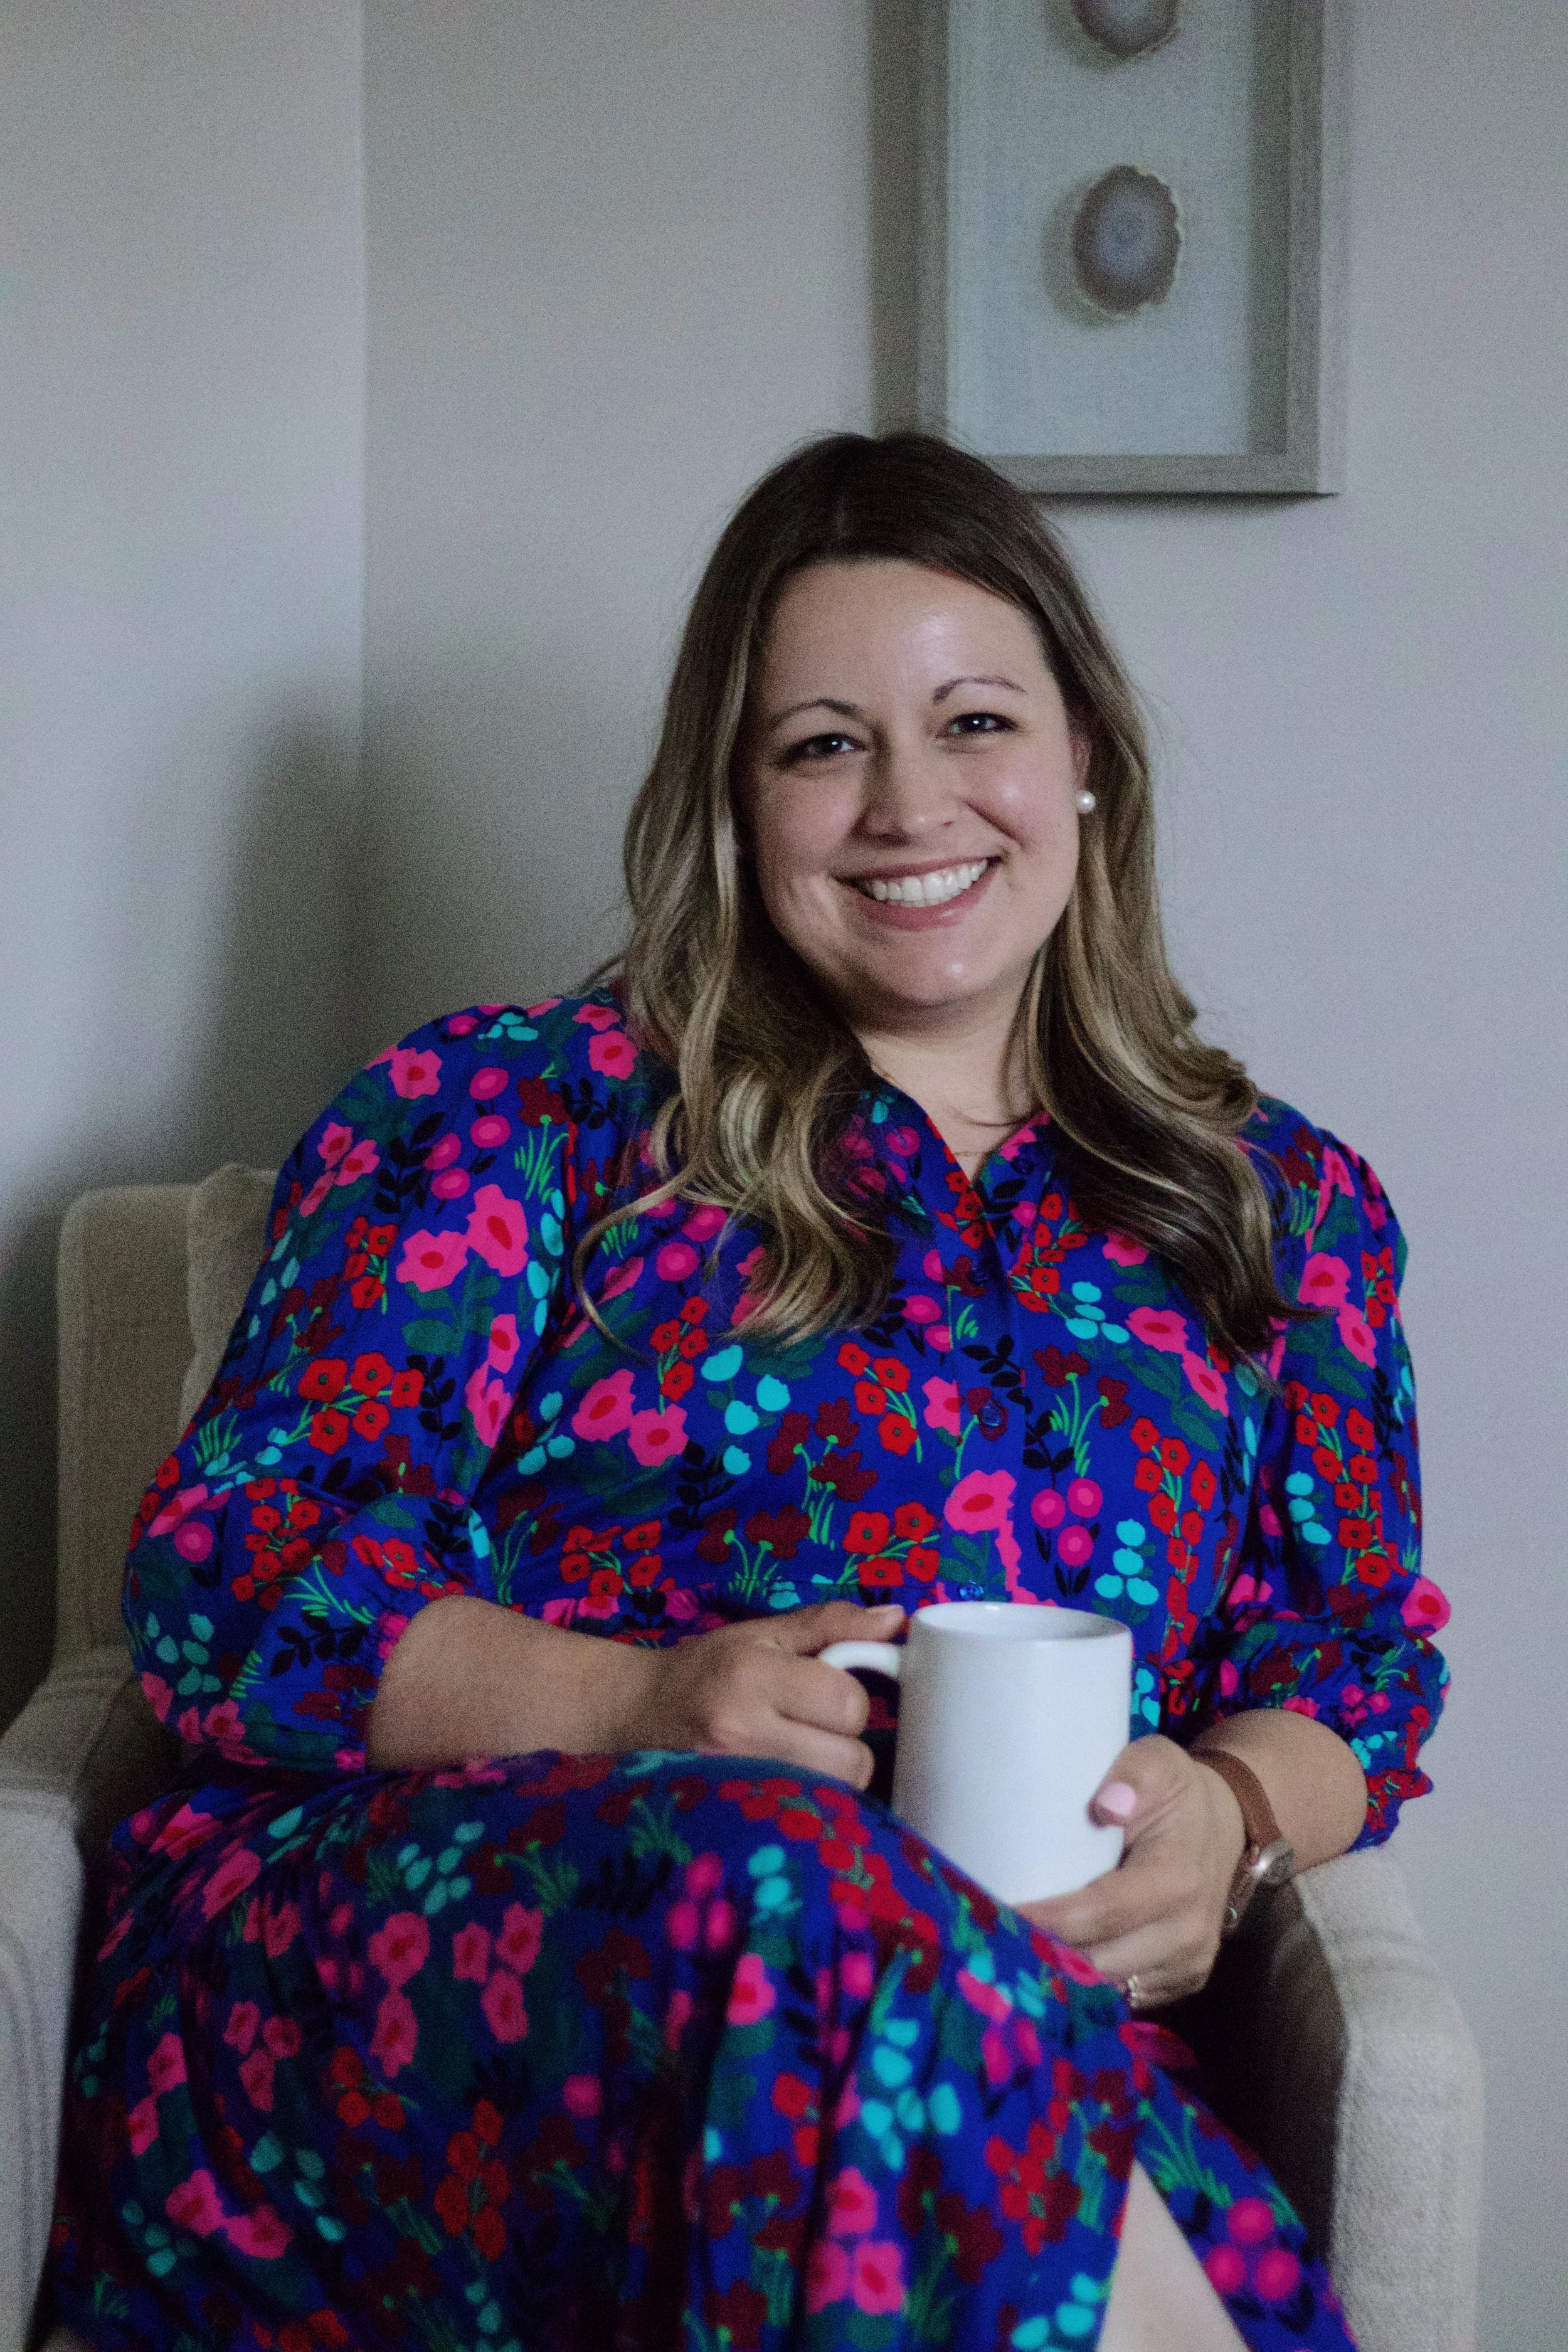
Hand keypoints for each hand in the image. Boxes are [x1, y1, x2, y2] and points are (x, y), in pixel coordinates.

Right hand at [614, 1603, 904, 1788]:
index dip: (849, 1701)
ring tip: (801, 1757)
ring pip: (832, 1798)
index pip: (848, 1704)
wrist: (635, 1712)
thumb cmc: (706, 1668)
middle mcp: (743, 1731)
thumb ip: (832, 1624)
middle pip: (851, 1763)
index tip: (826, 1694)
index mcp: (754, 1675)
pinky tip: (790, 1785)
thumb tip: (895, 1620)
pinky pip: (802, 1820)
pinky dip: (808, 1805)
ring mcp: (735, 1782)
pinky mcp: (732, 1815)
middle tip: (816, 1732)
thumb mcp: (764, 1632)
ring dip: (830, 1779)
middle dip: (846, 1747)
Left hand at [1017, 1735, 1246, 2005]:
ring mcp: (1189, 1964)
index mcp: (1176, 1879)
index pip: (1100, 1913)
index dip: (1046, 1919)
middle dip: (1044, 1953)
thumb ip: (1132, 1773)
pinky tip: (1053, 1961)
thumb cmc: (1176, 1791)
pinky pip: (1127, 1994)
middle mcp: (1187, 1933)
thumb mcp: (1158, 1762)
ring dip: (1062, 1975)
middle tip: (990, 1935)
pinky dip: (1089, 1984)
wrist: (1225, 1826)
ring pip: (1110, 1988)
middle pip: (1100, 1963)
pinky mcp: (1183, 1980)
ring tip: (1012, 1950)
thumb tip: (1106, 1806)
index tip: (996, 1911)